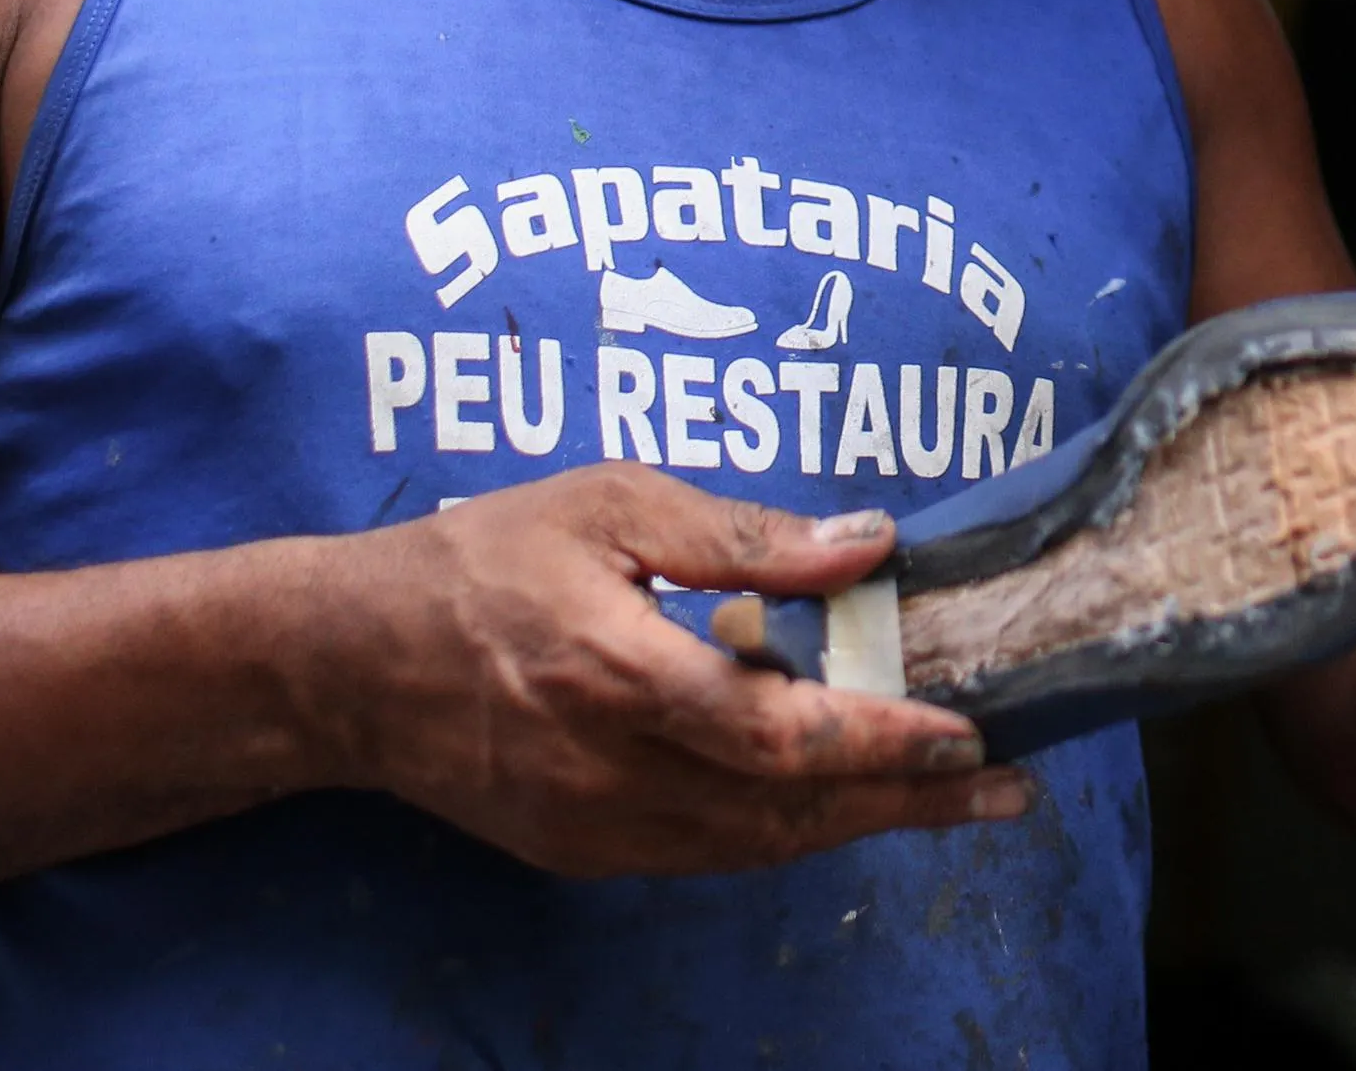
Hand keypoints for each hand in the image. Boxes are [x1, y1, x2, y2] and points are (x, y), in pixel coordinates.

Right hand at [324, 465, 1025, 877]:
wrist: (345, 665)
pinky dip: (788, 831)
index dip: (880, 742)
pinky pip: (710, 854)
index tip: (969, 732)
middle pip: (789, 811)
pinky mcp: (581, 852)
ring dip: (862, 824)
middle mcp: (610, 771)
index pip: (777, 733)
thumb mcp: (609, 502)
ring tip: (955, 798)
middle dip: (910, 802)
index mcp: (617, 675)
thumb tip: (866, 545)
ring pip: (757, 847)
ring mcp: (594, 827)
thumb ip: (740, 533)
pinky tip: (843, 801)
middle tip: (1010, 787)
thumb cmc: (481, 559)